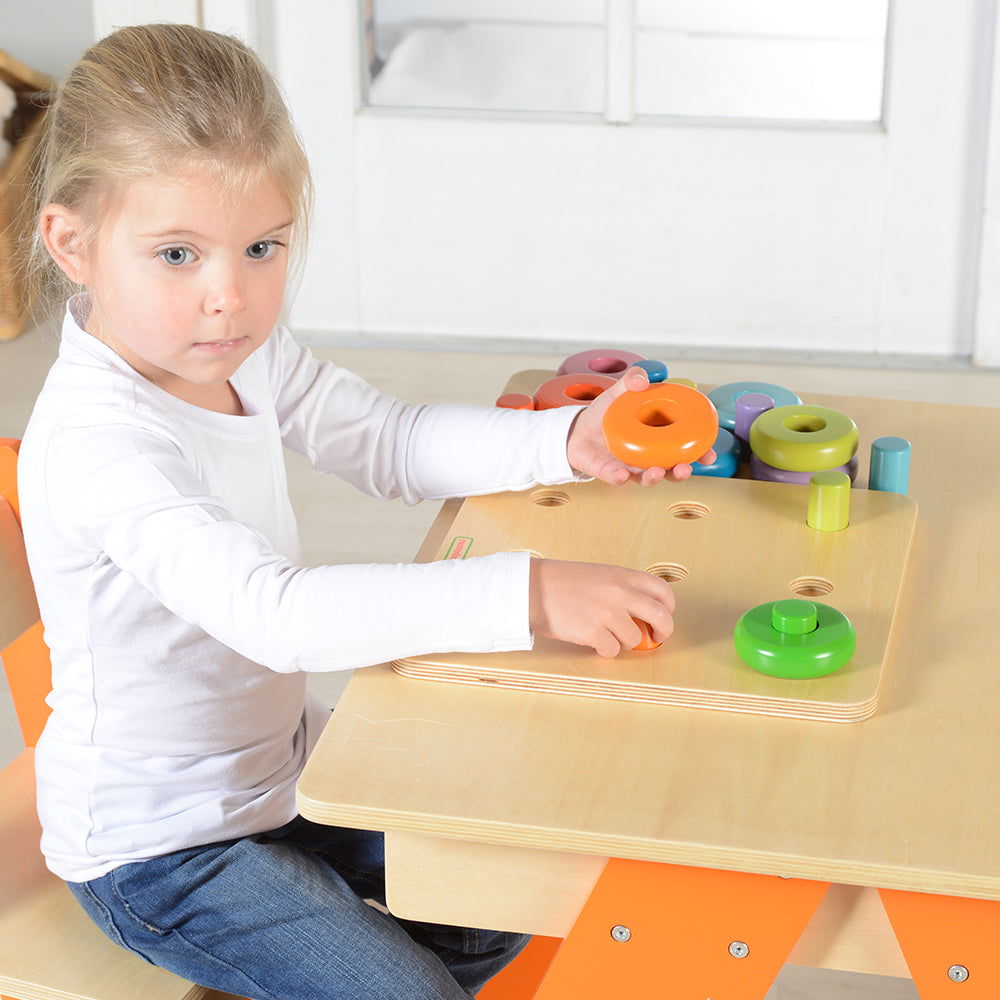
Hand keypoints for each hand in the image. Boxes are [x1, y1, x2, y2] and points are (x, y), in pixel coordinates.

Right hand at [529, 558, 675, 656]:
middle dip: (663, 632)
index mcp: (623, 576)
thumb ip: (622, 588)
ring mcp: (608, 613)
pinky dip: (605, 650)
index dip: (668, 607)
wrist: (533, 588)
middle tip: (656, 637)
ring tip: (608, 635)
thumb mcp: (599, 574)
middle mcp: (620, 593)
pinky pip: (613, 650)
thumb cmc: (561, 582)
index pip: (662, 590)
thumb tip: (642, 612)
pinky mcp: (593, 632)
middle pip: (661, 617)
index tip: (663, 615)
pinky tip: (594, 641)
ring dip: (624, 642)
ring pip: (635, 639)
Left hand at [566, 366, 715, 486]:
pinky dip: (620, 478)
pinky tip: (622, 474)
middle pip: (670, 470)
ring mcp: (629, 467)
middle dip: (681, 472)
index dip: (700, 453)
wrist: (577, 429)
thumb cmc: (605, 414)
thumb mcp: (618, 393)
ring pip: (647, 478)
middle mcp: (648, 457)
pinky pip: (616, 479)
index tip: (709, 453)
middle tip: (685, 468)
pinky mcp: (609, 473)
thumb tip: (642, 380)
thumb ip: (631, 382)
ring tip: (656, 472)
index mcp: (658, 439)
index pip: (684, 447)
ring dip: (655, 478)